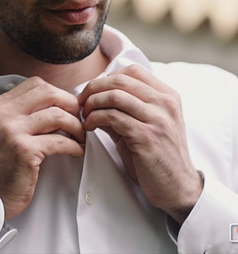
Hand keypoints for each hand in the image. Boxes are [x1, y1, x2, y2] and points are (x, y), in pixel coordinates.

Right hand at [0, 77, 84, 219]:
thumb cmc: (2, 163)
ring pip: (57, 115)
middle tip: (79, 119)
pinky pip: (60, 141)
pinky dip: (74, 146)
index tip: (68, 107)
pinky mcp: (24, 151)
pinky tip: (76, 151)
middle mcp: (3, 114)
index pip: (36, 84)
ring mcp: (12, 131)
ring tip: (79, 137)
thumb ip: (23, 112)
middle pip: (48, 93)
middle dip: (70, 105)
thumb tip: (58, 101)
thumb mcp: (4, 128)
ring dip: (76, 126)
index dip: (58, 93)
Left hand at [78, 64, 201, 223]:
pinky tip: (90, 127)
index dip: (106, 78)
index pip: (132, 71)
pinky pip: (112, 117)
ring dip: (91, 104)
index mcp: (167, 96)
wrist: (178, 187)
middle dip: (93, 88)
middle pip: (119, 80)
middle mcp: (165, 103)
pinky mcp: (146, 136)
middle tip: (81, 102)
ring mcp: (158, 119)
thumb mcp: (144, 125)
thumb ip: (123, 108)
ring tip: (85, 116)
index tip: (92, 92)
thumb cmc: (157, 155)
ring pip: (113, 96)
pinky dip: (94, 119)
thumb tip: (92, 96)